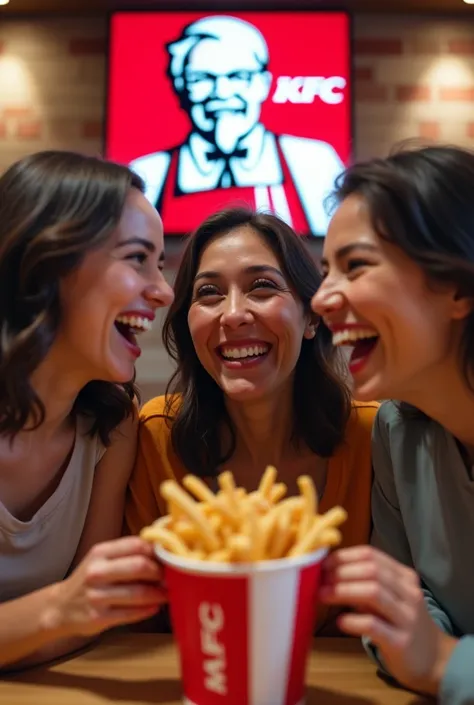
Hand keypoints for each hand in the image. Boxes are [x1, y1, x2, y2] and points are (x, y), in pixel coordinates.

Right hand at [46, 537, 166, 637]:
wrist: (60, 607)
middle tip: (169, 577)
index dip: (156, 551)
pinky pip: (131, 614)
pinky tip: (154, 607)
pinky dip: (147, 610)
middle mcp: (97, 572)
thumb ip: (126, 554)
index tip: (166, 558)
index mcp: (100, 552)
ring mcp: (96, 596)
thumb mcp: (101, 559)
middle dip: (160, 573)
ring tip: (166, 594)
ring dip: (158, 594)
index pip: (136, 545)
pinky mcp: (98, 617)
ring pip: (138, 593)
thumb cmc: (89, 580)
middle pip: (139, 566)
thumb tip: (161, 553)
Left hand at [320, 546, 456, 694]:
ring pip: (373, 592)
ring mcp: (407, 617)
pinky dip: (353, 620)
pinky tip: (340, 621)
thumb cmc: (403, 625)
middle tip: (319, 579)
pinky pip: (374, 625)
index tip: (323, 564)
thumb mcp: (390, 599)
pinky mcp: (401, 642)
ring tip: (322, 595)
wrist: (435, 661)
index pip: (371, 555)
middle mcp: (409, 593)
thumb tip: (330, 573)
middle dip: (341, 572)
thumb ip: (367, 584)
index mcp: (404, 577)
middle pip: (371, 570)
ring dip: (343, 590)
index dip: (344, 556)